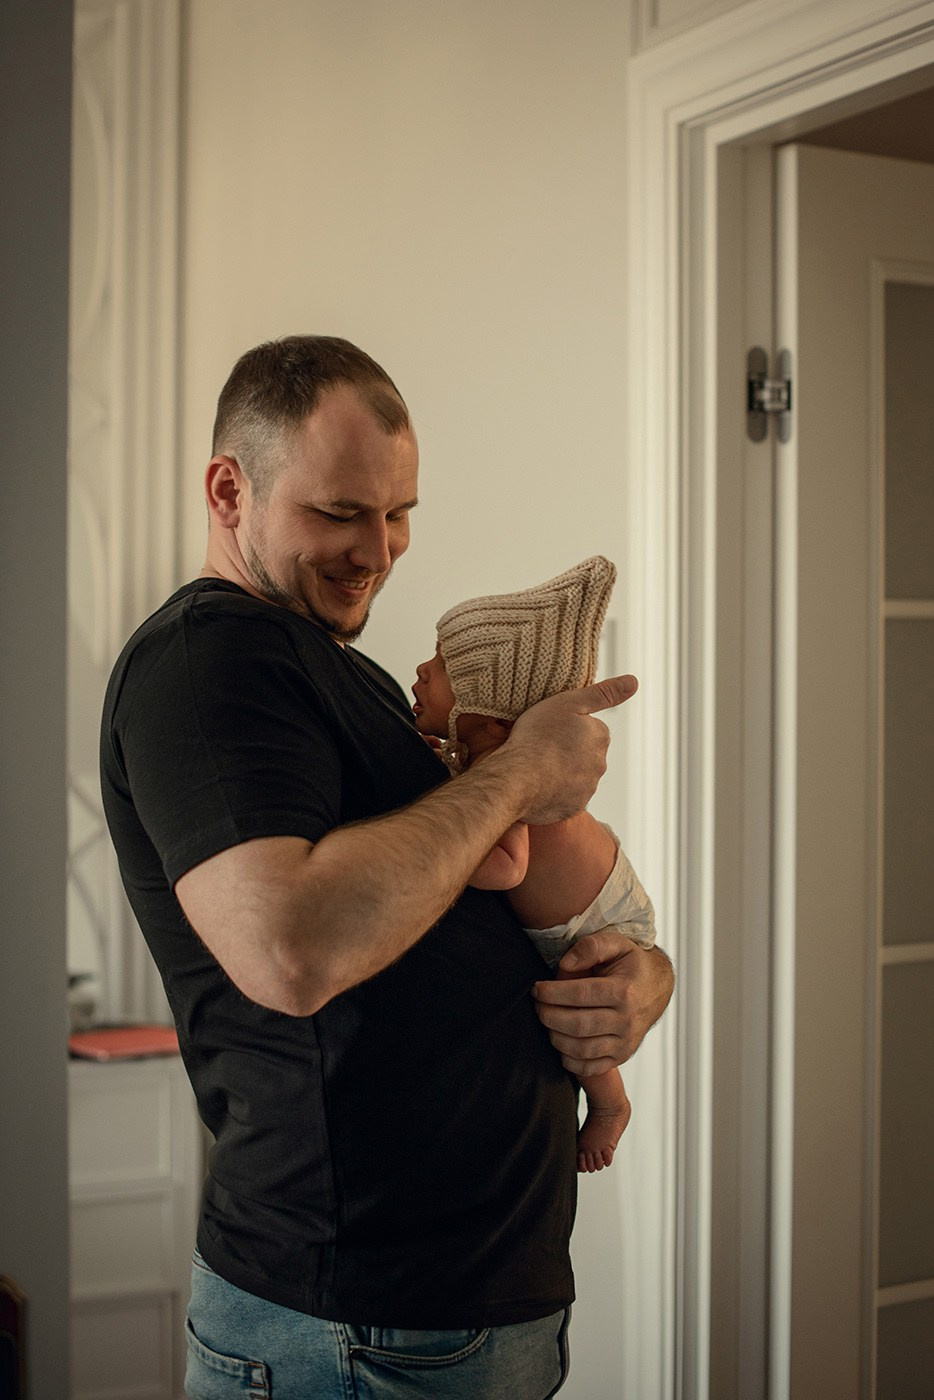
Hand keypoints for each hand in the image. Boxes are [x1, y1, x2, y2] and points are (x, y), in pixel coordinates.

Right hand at [506, 675, 637, 824]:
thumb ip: (603, 693)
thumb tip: (633, 682)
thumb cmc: (537, 737)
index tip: (551, 728)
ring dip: (560, 770)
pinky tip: (536, 783)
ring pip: (574, 775)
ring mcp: (586, 789)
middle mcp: (599, 765)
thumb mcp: (568, 703)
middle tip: (541, 745)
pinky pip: (564, 796)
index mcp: (600, 737)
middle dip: (567, 749)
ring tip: (536, 765)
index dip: (568, 726)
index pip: (590, 728)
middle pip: (583, 753)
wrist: (517, 779)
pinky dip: (553, 790)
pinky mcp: (572, 808)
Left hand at [532, 929, 673, 1076]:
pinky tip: (561, 1042)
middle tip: (537, 1005)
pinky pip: (591, 1068)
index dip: (553, 993)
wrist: (657, 986)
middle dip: (549, 1016)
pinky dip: (570, 1060)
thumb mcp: (616, 943)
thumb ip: (591, 946)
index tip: (537, 989)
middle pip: (578, 1025)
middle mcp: (627, 1020)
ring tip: (547, 1021)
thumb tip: (566, 964)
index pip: (581, 995)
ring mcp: (626, 1042)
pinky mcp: (622, 1056)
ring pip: (582, 1049)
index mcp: (625, 991)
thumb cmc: (632, 964)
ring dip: (556, 1037)